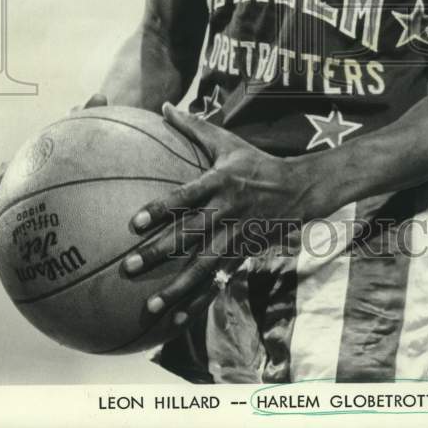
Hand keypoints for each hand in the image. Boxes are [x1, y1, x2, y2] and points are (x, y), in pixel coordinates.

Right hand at [0, 93, 107, 253]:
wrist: (101, 144)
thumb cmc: (93, 134)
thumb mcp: (92, 124)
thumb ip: (92, 114)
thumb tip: (99, 95)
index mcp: (35, 160)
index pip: (10, 169)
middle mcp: (31, 180)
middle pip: (8, 201)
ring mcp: (42, 197)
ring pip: (19, 219)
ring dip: (7, 239)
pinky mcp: (57, 211)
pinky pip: (45, 230)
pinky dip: (38, 245)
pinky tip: (38, 265)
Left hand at [121, 103, 309, 327]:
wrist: (298, 190)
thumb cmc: (255, 162)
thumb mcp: (227, 142)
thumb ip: (193, 126)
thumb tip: (164, 105)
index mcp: (220, 184)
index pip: (186, 197)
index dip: (161, 209)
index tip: (134, 222)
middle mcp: (227, 212)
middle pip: (190, 236)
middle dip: (159, 253)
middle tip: (128, 266)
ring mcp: (236, 237)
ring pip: (203, 266)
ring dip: (177, 288)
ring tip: (150, 305)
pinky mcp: (241, 255)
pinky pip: (217, 281)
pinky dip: (197, 302)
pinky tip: (175, 322)